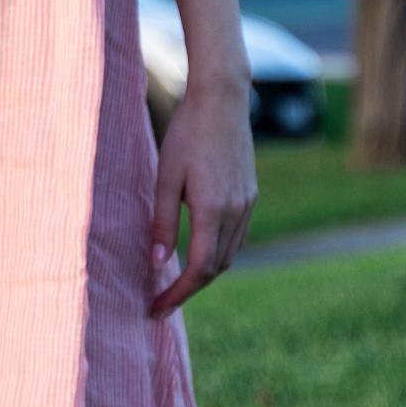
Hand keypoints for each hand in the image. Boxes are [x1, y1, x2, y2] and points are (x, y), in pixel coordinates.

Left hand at [148, 78, 256, 317]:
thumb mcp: (165, 177)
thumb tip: (157, 263)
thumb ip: (162, 222)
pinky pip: (236, 237)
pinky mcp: (250, 194)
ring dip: (204, 274)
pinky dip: (218, 253)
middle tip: (160, 303)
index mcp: (212, 210)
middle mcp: (236, 212)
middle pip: (216, 268)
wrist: (222, 98)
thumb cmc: (187, 133)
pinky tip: (199, 252)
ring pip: (229, 255)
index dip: (177, 294)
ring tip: (176, 283)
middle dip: (189, 290)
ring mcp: (247, 203)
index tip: (155, 308)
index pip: (198, 269)